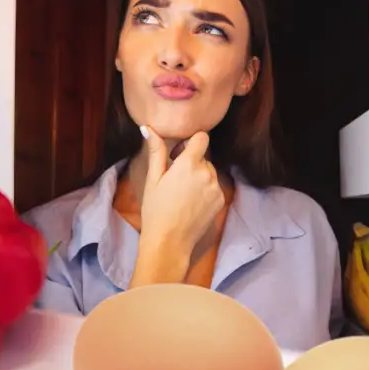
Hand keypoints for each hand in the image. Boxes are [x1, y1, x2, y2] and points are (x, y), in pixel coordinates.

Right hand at [139, 127, 224, 257]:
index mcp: (189, 164)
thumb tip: (148, 128)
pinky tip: (192, 203)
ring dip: (199, 176)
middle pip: (203, 157)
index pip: (202, 138)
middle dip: (192, 163)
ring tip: (183, 194)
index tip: (179, 154)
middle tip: (175, 179)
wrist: (169, 242)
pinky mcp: (221, 200)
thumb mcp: (153, 179)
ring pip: (209, 172)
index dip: (191, 142)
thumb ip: (156, 151)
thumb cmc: (156, 210)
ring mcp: (216, 188)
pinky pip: (214, 187)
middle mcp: (207, 173)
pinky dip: (206, 190)